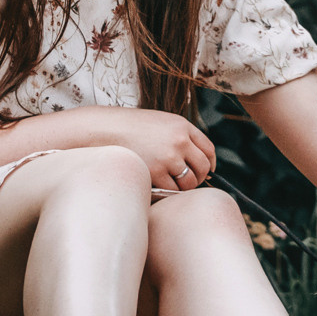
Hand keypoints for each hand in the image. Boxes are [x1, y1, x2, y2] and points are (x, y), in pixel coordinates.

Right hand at [74, 106, 216, 190]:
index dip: (210, 163)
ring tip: (172, 184)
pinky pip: (172, 190)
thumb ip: (181, 137)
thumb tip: (202, 161)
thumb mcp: (161, 123)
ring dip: (184, 187)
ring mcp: (168, 157)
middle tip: (190, 182)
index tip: (207, 171)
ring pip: (189, 182)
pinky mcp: (155, 172)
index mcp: (182, 126)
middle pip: (203, 167)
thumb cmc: (133, 128)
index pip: (208, 149)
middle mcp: (179, 140)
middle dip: (199, 178)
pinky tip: (159, 186)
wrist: (106, 130)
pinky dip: (168, 192)